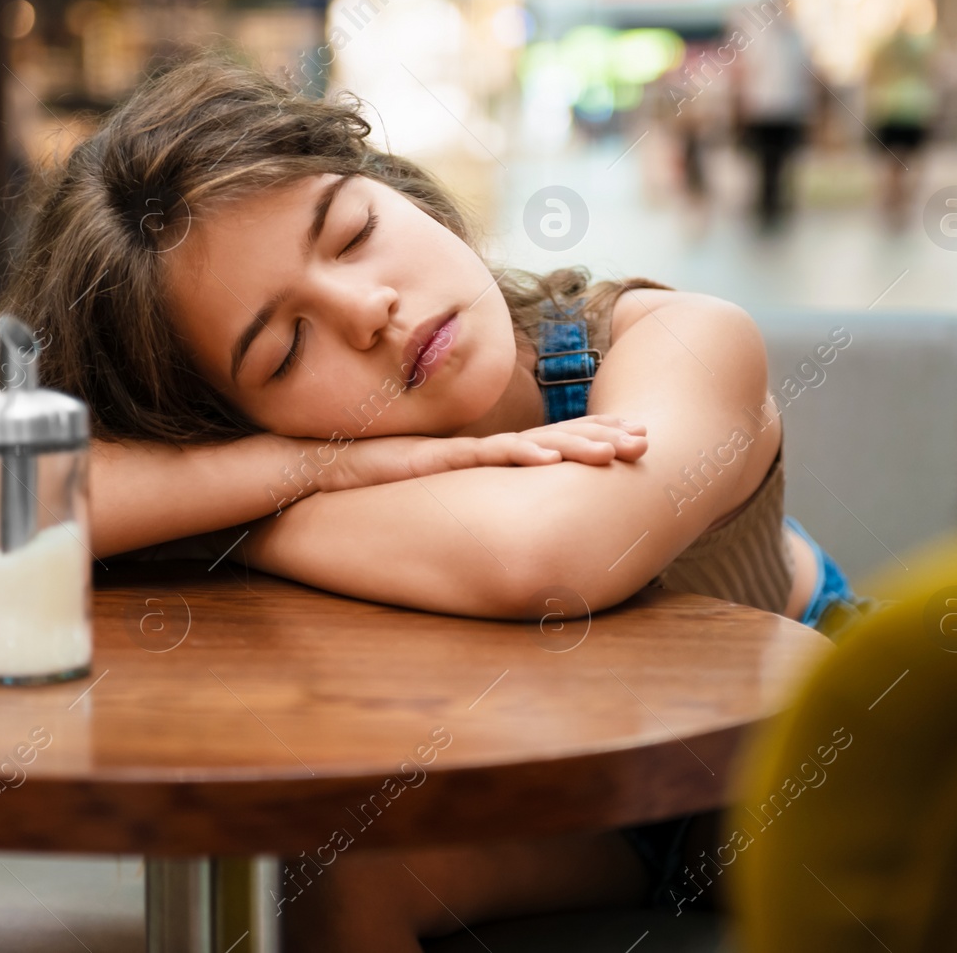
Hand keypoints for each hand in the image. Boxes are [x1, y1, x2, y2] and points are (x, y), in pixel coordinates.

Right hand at [315, 415, 645, 494]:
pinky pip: (486, 457)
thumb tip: (485, 519)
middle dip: (600, 436)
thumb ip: (456, 498)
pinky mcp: (436, 456)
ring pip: (531, 444)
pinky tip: (552, 458)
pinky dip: (522, 456)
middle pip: (551, 439)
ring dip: (578, 445)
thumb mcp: (425, 493)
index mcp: (478, 454)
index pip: (545, 445)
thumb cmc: (364, 481)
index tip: (627, 440)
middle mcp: (475, 446)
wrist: (310, 466)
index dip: (587, 440)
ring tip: (619, 448)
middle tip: (646, 438)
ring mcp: (458, 448)